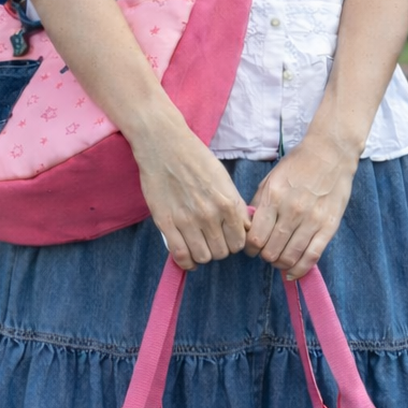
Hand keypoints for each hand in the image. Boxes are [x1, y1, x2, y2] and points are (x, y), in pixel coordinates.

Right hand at [132, 116, 250, 269]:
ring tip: (199, 245)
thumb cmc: (196, 158)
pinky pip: (180, 255)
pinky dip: (186, 262)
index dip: (235, 243)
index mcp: (228, 203)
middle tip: (212, 240)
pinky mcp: (166, 223)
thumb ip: (235, 205)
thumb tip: (243, 227)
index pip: (240, 242)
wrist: (164, 145)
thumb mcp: (224, 179)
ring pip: (203, 257)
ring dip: (203, 255)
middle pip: (222, 252)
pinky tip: (187, 257)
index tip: (227, 238)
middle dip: (219, 249)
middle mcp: (210, 215)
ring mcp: (187, 220)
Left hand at [245, 130, 358, 279]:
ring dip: (280, 264)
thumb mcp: (271, 180)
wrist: (330, 153)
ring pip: (289, 257)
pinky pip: (312, 256)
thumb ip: (258, 205)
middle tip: (267, 252)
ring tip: (279, 259)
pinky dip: (300, 270)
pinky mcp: (328, 226)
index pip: (255, 238)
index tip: (252, 248)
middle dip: (265, 256)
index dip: (250, 249)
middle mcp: (292, 211)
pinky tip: (293, 272)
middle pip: (271, 251)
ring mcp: (312, 220)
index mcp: (274, 198)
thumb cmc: (297, 166)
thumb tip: (249, 230)